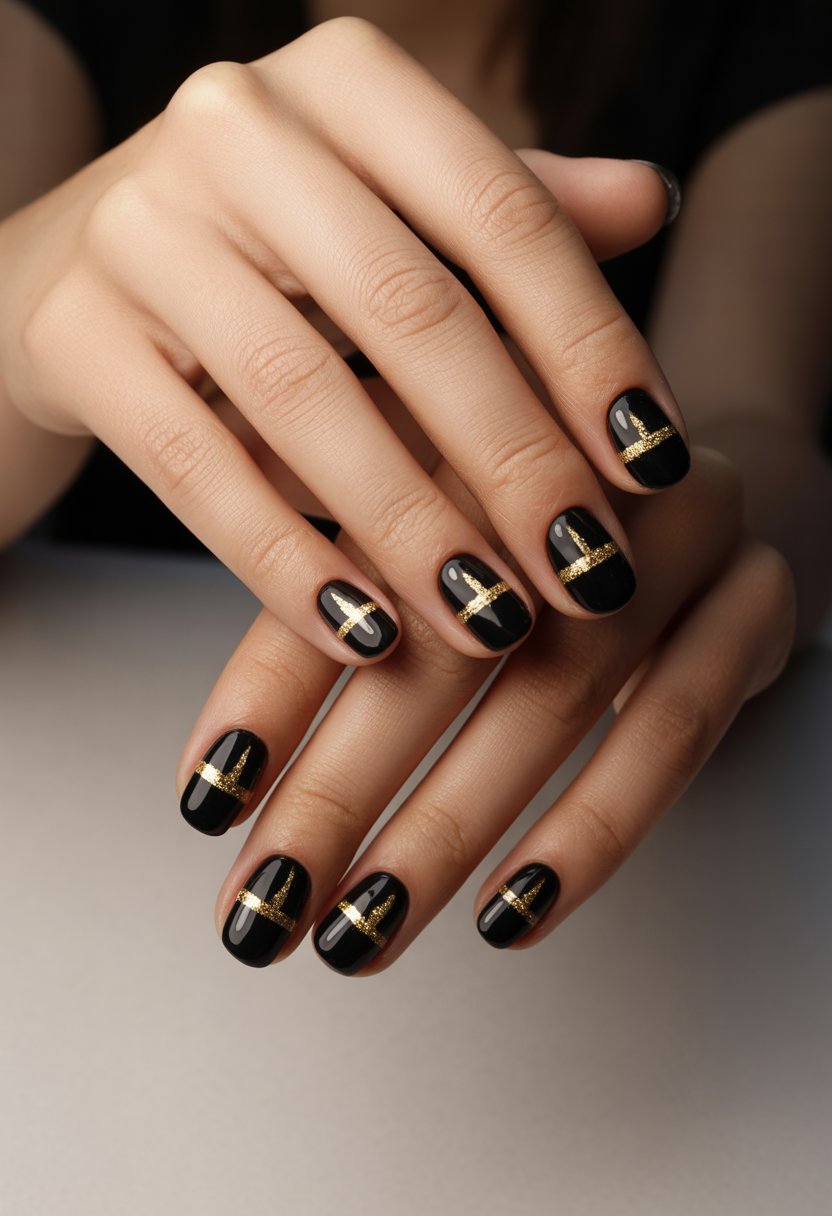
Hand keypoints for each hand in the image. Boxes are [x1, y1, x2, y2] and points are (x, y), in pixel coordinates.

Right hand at [0, 17, 685, 666]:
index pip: (502, 214)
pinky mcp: (73, 335)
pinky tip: (367, 634)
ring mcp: (139, 227)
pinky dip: (287, 561)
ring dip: (413, 528)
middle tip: (590, 575)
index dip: (590, 346)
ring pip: (305, 394)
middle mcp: (234, 127)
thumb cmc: (275, 248)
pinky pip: (194, 467)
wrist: (80, 268)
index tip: (655, 465)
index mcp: (344, 81)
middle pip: (412, 311)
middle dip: (516, 460)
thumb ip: (511, 210)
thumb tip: (648, 200)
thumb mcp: (394, 212)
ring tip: (494, 622)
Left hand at [174, 445, 793, 967]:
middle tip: (265, 905)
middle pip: (442, 638)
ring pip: (555, 693)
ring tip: (365, 931)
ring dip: (449, 829)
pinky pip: (680, 725)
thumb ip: (330, 618)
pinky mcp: (756, 600)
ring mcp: (676, 531)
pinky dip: (594, 827)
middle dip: (340, 790)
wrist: (695, 477)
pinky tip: (513, 911)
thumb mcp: (424, 545)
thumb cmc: (523, 526)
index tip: (207, 803)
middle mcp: (571, 470)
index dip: (270, 690)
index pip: (344, 562)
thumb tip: (220, 776)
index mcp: (466, 430)